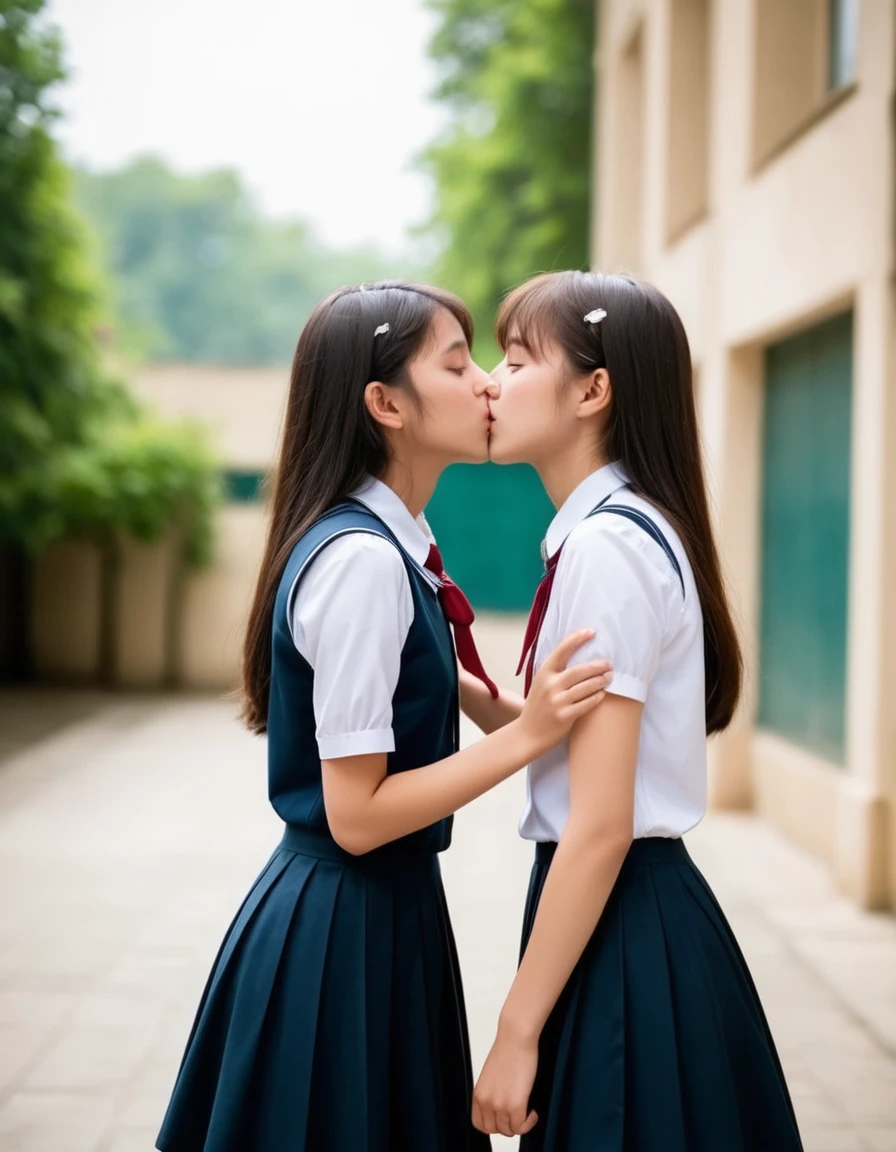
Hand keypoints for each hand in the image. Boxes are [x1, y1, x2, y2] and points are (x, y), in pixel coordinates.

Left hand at [472, 1030, 538, 1136]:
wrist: (516, 1037)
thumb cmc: (507, 1050)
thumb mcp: (491, 1076)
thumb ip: (491, 1093)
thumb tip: (501, 1106)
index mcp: (478, 1094)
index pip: (479, 1124)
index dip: (493, 1124)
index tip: (504, 1118)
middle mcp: (486, 1102)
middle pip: (494, 1130)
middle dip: (507, 1126)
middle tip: (518, 1115)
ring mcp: (500, 1105)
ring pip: (508, 1131)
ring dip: (520, 1124)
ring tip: (528, 1111)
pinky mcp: (516, 1105)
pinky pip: (521, 1126)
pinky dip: (529, 1123)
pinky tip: (533, 1112)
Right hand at [519, 630, 611, 758]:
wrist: (527, 734)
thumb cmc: (537, 707)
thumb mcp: (540, 684)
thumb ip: (555, 672)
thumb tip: (579, 657)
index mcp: (543, 674)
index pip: (562, 651)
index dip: (577, 639)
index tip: (591, 632)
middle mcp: (549, 685)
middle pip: (579, 670)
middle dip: (597, 666)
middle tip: (609, 664)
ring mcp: (557, 702)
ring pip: (585, 687)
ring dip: (600, 681)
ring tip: (609, 678)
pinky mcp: (564, 717)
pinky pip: (586, 704)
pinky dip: (596, 698)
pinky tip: (602, 695)